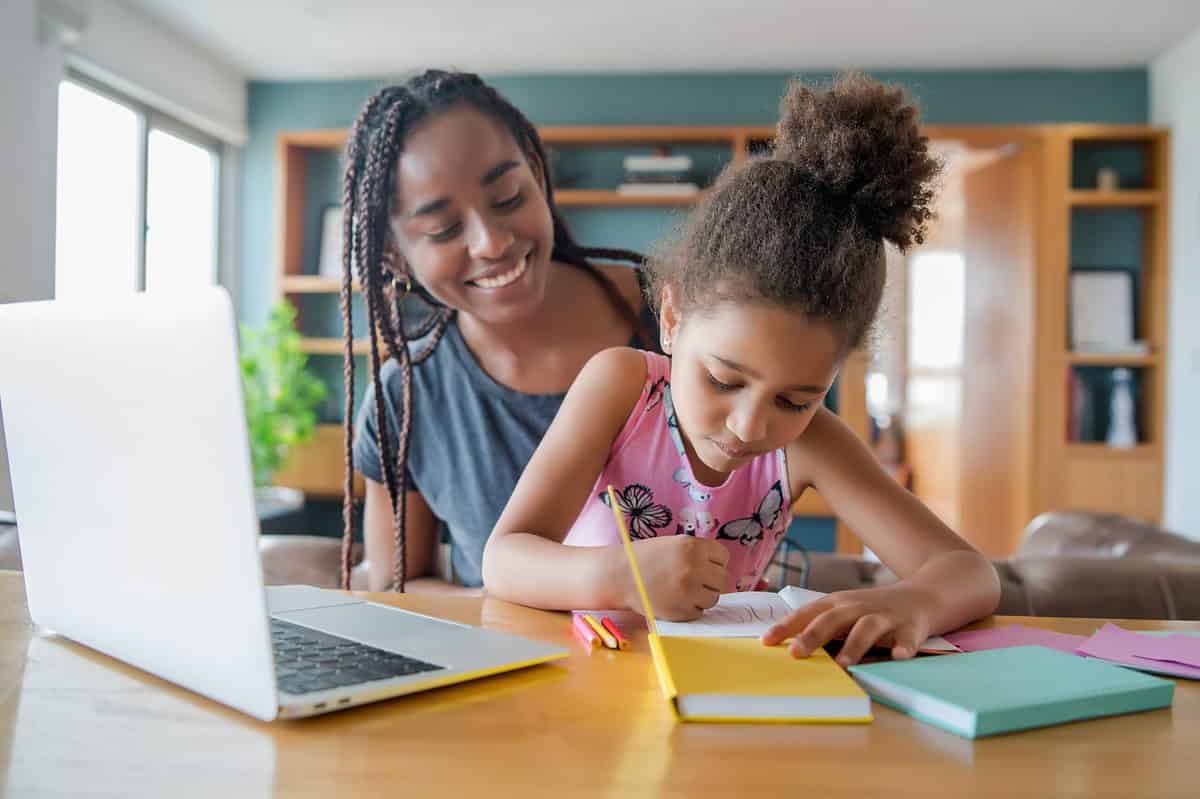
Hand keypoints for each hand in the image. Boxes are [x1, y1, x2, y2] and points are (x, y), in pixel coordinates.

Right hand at [625, 535, 727, 620]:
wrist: (618, 576)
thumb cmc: (645, 558)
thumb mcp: (673, 544)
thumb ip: (698, 552)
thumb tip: (720, 567)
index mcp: (692, 546)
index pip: (724, 557)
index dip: (714, 562)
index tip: (704, 565)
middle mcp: (693, 568)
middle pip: (722, 579)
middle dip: (710, 580)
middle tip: (693, 580)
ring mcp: (688, 591)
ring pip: (713, 598)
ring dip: (702, 596)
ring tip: (683, 590)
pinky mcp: (681, 611)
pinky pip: (699, 612)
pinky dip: (690, 608)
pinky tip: (675, 599)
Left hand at [760, 583, 937, 665]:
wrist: (922, 595)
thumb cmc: (872, 609)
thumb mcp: (844, 611)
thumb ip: (820, 626)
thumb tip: (787, 649)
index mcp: (837, 604)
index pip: (807, 613)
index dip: (786, 626)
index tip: (766, 642)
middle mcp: (857, 607)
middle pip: (832, 620)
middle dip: (812, 636)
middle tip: (795, 654)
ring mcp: (884, 616)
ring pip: (867, 629)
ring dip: (854, 646)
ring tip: (843, 665)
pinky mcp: (910, 627)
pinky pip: (907, 638)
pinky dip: (903, 647)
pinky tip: (898, 657)